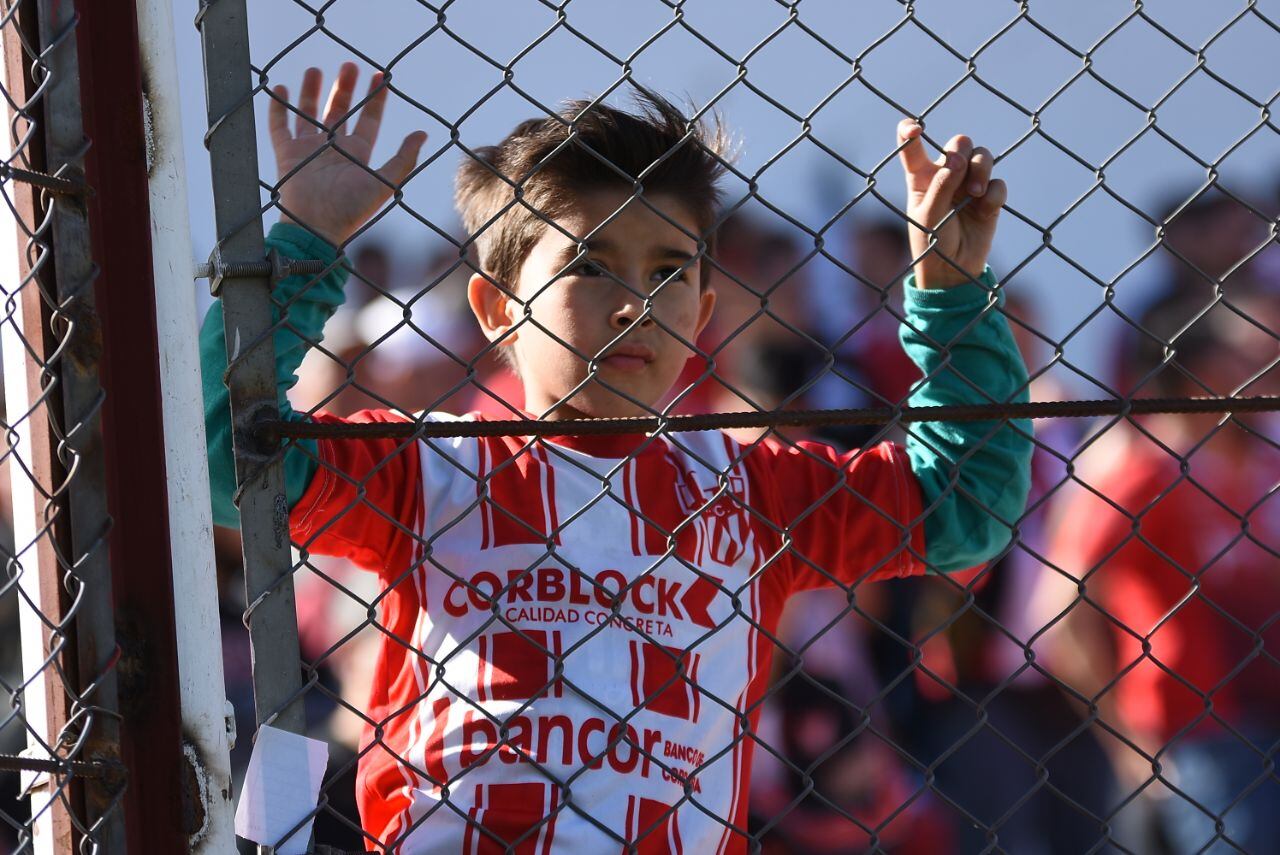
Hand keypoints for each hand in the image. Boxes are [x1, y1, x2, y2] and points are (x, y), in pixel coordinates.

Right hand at [269, 63, 426, 246]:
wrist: (316, 227)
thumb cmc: (352, 209)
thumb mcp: (385, 182)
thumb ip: (404, 159)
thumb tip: (424, 133)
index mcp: (357, 154)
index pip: (369, 120)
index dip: (376, 99)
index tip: (381, 76)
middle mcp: (333, 150)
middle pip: (340, 112)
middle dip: (345, 88)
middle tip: (349, 65)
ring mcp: (309, 151)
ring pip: (309, 114)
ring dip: (312, 92)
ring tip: (315, 69)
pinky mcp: (286, 155)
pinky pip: (279, 126)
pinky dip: (278, 108)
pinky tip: (280, 88)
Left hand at [896, 120, 1005, 288]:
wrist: (953, 272)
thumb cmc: (931, 245)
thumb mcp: (929, 216)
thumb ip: (942, 186)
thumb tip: (959, 159)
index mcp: (921, 177)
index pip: (912, 147)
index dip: (910, 132)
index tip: (915, 129)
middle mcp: (946, 175)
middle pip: (960, 143)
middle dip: (963, 150)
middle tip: (960, 168)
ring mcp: (969, 185)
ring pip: (983, 157)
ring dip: (981, 169)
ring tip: (974, 193)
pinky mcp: (989, 198)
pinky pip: (998, 183)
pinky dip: (994, 194)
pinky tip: (985, 210)